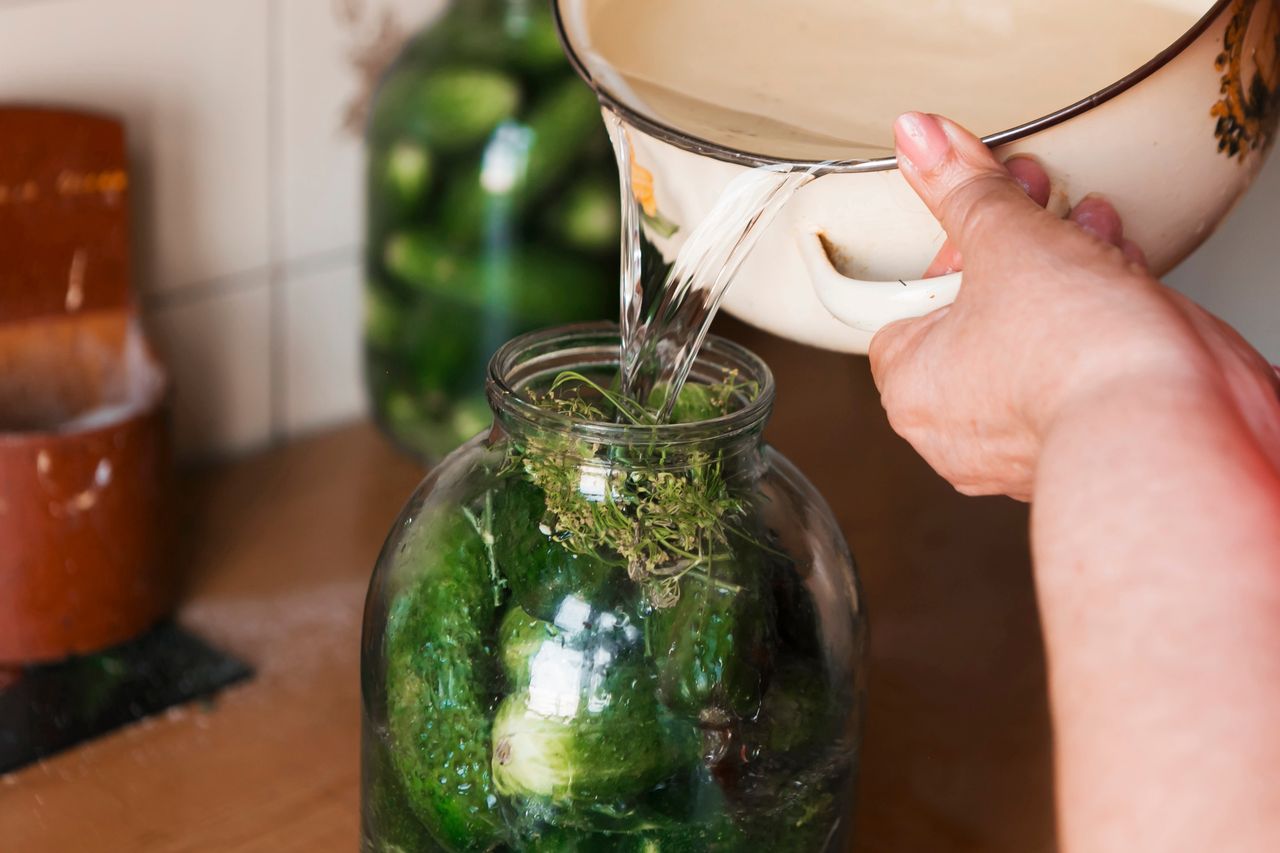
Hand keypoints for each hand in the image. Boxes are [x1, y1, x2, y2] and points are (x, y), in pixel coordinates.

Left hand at [868, 112, 1279, 500]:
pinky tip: (1118, 266)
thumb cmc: (1067, 356)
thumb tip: (919, 138)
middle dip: (1014, 244)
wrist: (1162, 421)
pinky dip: (1095, 312)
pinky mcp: (1082, 434)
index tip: (979, 214)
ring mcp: (1020, 439)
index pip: (908, 304)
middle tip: (1035, 198)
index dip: (950, 250)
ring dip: (1062, 267)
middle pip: (974, 312)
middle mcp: (956, 427)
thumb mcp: (1005, 238)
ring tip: (1086, 221)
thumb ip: (963, 188)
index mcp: (912, 387)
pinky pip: (1074, 363)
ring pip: (1030, 334)